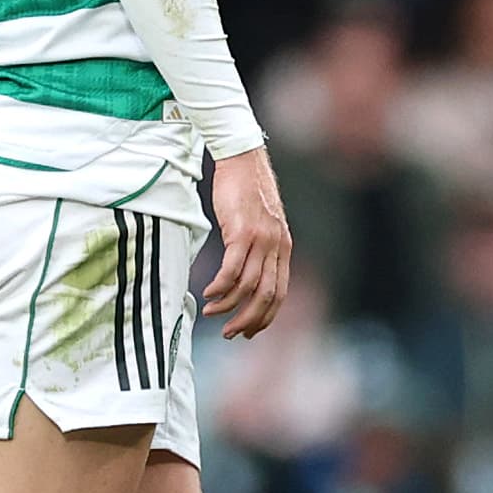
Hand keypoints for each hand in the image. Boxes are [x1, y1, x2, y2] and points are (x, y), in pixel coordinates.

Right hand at [201, 147, 292, 338]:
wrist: (242, 160)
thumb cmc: (246, 192)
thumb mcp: (259, 224)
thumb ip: (258, 248)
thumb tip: (245, 274)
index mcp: (284, 247)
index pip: (280, 293)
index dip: (265, 317)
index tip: (249, 331)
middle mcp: (276, 246)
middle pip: (266, 295)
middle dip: (248, 319)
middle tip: (229, 332)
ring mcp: (261, 239)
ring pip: (248, 285)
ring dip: (228, 305)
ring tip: (212, 313)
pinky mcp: (242, 231)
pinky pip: (232, 269)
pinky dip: (220, 286)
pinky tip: (208, 293)